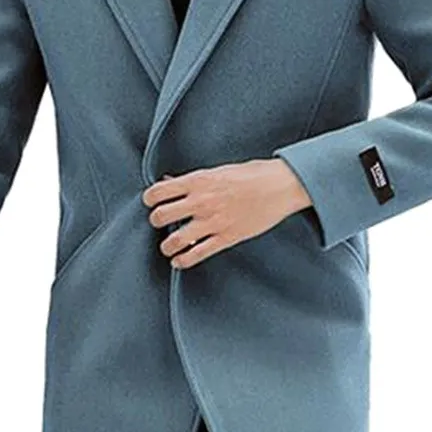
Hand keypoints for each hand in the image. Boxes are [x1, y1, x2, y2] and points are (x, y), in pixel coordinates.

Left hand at [142, 158, 311, 269]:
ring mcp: (213, 221)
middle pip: (160, 216)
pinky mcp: (226, 238)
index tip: (151, 203)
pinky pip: (197, 254)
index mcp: (198, 181)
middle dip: (156, 221)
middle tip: (160, 223)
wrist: (282, 186)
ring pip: (174, 240)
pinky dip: (183, 261)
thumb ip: (196, 179)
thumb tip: (172, 183)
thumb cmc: (254, 174)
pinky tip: (179, 261)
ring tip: (167, 247)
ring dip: (166, 245)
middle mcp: (201, 202)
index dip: (149, 199)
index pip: (158, 192)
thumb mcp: (220, 170)